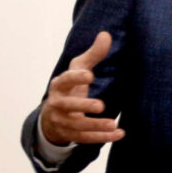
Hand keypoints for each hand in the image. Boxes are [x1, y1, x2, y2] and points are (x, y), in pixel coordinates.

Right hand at [40, 31, 124, 145]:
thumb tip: (106, 34)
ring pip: (77, 126)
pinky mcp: (70, 134)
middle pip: (67, 106)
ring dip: (95, 126)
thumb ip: (93, 54)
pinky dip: (102, 138)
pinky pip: (85, 138)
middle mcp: (57, 104)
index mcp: (59, 85)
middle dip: (83, 106)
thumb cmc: (70, 86)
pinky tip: (119, 134)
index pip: (65, 80)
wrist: (52, 114)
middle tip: (101, 105)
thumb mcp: (79, 68)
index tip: (90, 75)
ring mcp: (62, 121)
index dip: (76, 78)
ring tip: (113, 124)